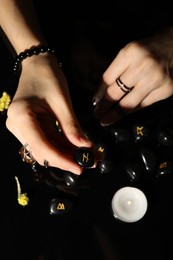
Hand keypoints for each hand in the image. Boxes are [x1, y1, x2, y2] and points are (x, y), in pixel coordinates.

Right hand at [6, 53, 92, 174]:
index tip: (80, 168)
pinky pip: (47, 141)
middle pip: (43, 151)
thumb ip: (72, 126)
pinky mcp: (30, 127)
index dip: (61, 160)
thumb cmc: (48, 76)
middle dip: (66, 159)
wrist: (38, 64)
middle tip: (89, 163)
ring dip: (66, 154)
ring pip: (46, 149)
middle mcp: (17, 126)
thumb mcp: (62, 101)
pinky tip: (78, 148)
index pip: (41, 146)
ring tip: (88, 157)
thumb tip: (85, 147)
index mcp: (21, 117)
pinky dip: (62, 146)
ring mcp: (22, 128)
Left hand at [93, 27, 172, 125]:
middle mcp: (142, 66)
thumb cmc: (152, 48)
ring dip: (114, 114)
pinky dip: (132, 110)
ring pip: (129, 104)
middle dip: (103, 107)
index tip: (95, 103)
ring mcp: (155, 79)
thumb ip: (118, 69)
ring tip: (106, 119)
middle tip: (97, 115)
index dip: (99, 94)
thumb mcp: (132, 51)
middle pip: (115, 94)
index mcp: (130, 53)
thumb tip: (103, 93)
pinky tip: (124, 113)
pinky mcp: (166, 89)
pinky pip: (143, 105)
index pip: (107, 79)